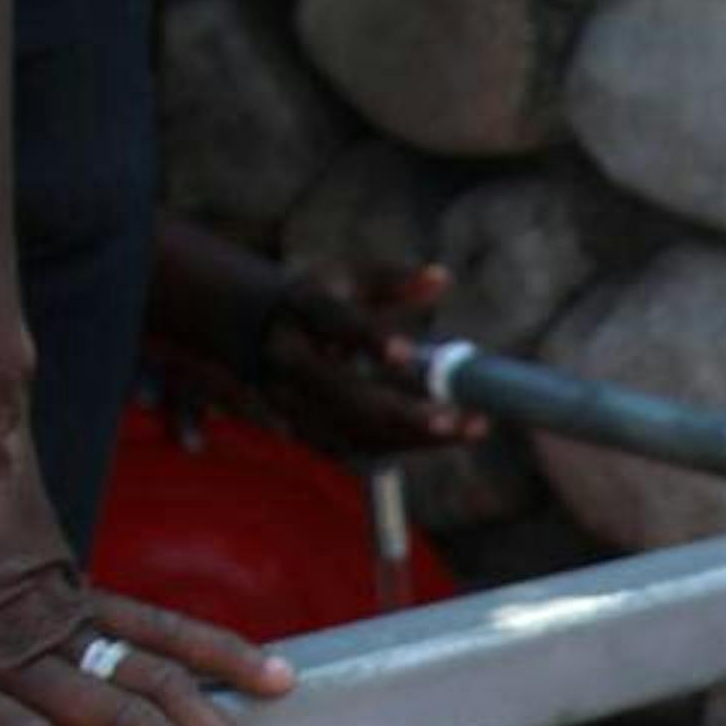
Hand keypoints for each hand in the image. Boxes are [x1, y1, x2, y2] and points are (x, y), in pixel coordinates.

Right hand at [250, 258, 486, 459]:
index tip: (405, 353)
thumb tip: (441, 278)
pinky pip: (353, 448)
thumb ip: (393, 281)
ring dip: (412, 436)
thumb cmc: (320, 301)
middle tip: (457, 418)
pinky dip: (398, 444)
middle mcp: (289, 358)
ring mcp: (288, 400)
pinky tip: (444, 436)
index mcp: (303, 309)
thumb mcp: (350, 280)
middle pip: (346, 394)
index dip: (368, 337)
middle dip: (403, 412)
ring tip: (471, 427)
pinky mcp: (300, 430)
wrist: (254, 331)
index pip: (334, 322)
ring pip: (352, 430)